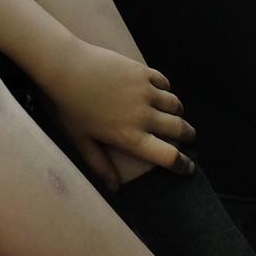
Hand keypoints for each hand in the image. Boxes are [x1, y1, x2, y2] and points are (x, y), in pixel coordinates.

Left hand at [42, 44, 195, 189]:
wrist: (66, 67)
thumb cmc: (70, 106)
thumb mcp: (82, 140)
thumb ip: (99, 165)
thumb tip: (114, 188)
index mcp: (130, 138)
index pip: (169, 156)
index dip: (183, 164)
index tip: (188, 166)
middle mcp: (143, 116)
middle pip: (180, 130)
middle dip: (188, 137)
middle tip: (188, 138)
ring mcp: (145, 92)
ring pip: (176, 106)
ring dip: (178, 113)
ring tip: (174, 115)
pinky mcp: (143, 72)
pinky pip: (165, 83)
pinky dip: (166, 90)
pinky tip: (160, 93)